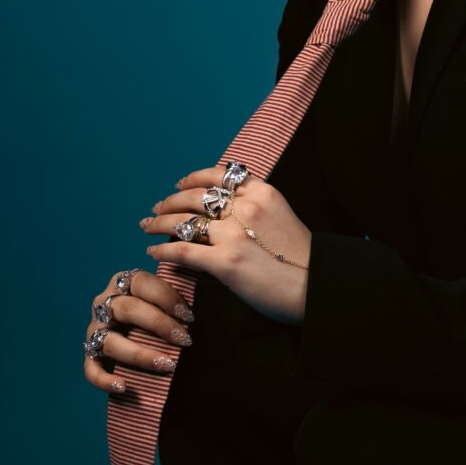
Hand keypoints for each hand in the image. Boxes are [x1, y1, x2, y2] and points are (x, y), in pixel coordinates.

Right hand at [83, 267, 193, 394]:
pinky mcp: (90, 356)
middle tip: (186, 340)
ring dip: (140, 354)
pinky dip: (104, 379)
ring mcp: (95, 330)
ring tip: (167, 365)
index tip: (190, 316)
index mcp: (124, 283)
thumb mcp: (168, 301)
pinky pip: (91, 369)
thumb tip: (213, 288)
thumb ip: (180, 295)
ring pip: (111, 341)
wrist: (143, 336)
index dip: (166, 297)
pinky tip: (123, 386)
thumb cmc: (163, 315)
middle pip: (128, 309)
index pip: (141, 282)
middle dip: (159, 324)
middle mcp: (105, 303)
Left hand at [139, 167, 311, 325]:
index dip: (194, 179)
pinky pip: (183, 251)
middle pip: (196, 197)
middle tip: (156, 209)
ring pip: (184, 221)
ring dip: (160, 223)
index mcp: (262, 193)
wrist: (317, 288)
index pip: (219, 176)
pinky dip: (163, 251)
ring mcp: (234, 234)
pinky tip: (153, 253)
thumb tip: (227, 215)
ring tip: (148, 227)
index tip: (180, 184)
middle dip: (170, 202)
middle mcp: (246, 208)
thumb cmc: (304, 261)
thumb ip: (257, 212)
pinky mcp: (225, 262)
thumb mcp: (283, 219)